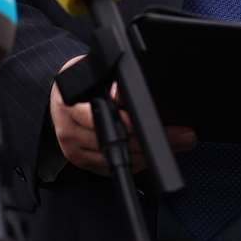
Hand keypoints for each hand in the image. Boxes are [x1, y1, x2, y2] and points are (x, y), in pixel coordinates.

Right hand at [49, 55, 196, 174]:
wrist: (59, 99)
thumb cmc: (80, 83)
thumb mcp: (93, 72)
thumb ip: (110, 80)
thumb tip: (123, 92)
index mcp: (69, 103)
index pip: (98, 116)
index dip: (125, 122)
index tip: (148, 124)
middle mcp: (69, 129)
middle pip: (113, 141)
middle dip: (148, 139)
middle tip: (182, 136)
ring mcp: (74, 148)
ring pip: (116, 157)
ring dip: (148, 154)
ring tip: (176, 143)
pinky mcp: (81, 162)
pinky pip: (111, 168)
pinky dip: (135, 162)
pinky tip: (151, 154)